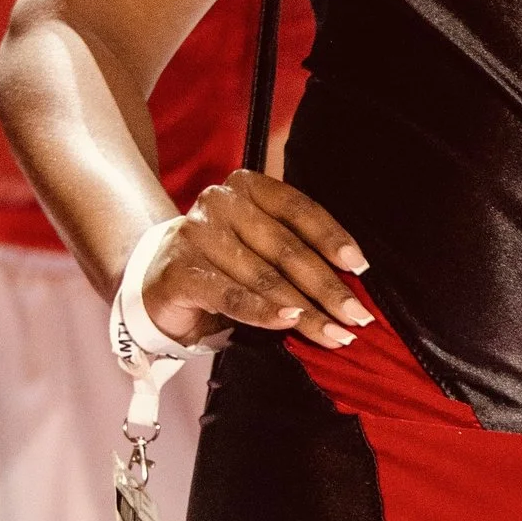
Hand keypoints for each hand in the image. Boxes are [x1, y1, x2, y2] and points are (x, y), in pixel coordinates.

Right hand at [144, 173, 372, 348]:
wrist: (160, 282)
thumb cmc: (223, 263)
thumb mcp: (259, 245)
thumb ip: (294, 251)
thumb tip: (351, 281)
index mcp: (247, 187)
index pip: (298, 209)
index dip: (333, 239)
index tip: (360, 268)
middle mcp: (220, 202)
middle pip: (286, 248)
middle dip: (327, 287)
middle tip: (356, 316)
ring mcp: (197, 234)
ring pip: (263, 277)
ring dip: (305, 310)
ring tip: (333, 333)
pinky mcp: (181, 270)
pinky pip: (231, 295)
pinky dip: (263, 312)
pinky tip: (289, 322)